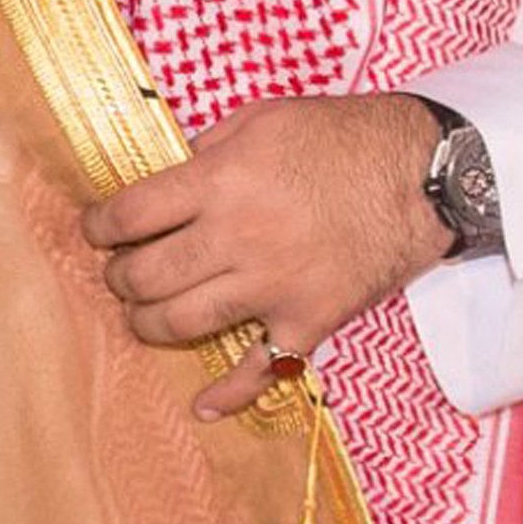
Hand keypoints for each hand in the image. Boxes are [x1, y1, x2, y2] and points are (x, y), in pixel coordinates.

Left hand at [80, 92, 451, 421]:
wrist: (427, 174)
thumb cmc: (341, 137)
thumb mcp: (262, 118)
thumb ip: (205, 149)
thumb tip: (162, 179)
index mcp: (220, 182)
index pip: (130, 215)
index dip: (99, 227)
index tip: (95, 230)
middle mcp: (238, 238)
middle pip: (146, 275)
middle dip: (119, 277)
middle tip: (118, 272)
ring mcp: (273, 285)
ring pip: (182, 322)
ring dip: (147, 323)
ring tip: (141, 313)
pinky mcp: (309, 319)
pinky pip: (261, 368)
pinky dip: (229, 394)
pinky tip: (203, 405)